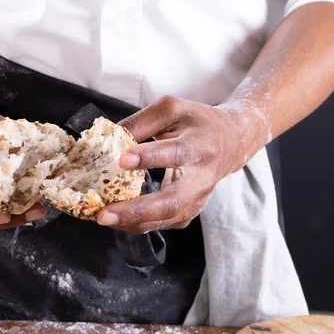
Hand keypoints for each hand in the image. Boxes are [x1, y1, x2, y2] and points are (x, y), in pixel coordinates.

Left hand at [97, 95, 257, 233]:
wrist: (231, 142)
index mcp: (202, 145)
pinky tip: (114, 219)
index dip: (149, 157)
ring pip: (165, 219)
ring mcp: (197, 200)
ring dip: (131, 222)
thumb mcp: (171, 109)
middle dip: (136, 210)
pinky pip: (161, 224)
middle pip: (172, 202)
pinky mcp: (188, 213)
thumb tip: (107, 139)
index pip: (177, 153)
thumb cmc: (197, 123)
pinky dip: (135, 224)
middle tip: (104, 213)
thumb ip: (140, 122)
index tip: (121, 160)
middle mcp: (202, 178)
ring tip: (102, 217)